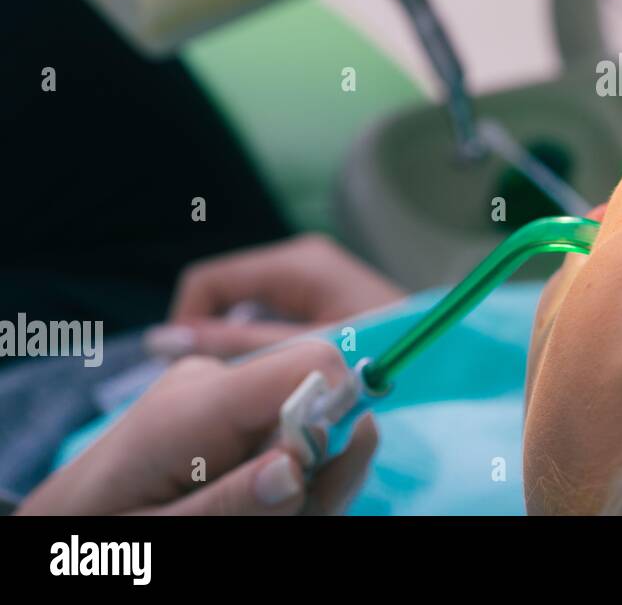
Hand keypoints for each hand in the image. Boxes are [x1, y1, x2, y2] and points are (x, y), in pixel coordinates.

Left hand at [18, 342, 377, 514]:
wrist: (58, 521)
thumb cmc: (96, 530)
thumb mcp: (156, 534)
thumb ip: (228, 504)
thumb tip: (297, 467)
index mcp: (198, 401)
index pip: (312, 364)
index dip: (337, 416)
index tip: (314, 479)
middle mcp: (217, 381)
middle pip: (319, 408)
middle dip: (318, 470)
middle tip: (276, 519)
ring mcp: (222, 393)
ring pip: (309, 431)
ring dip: (300, 484)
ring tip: (245, 516)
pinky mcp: (225, 409)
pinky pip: (284, 437)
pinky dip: (280, 480)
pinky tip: (240, 504)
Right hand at [147, 234, 403, 358]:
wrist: (441, 347)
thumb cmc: (380, 346)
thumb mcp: (303, 350)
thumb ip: (238, 344)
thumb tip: (166, 340)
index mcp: (294, 262)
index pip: (206, 280)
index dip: (185, 324)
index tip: (185, 371)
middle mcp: (298, 255)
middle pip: (222, 290)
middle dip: (210, 332)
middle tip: (215, 381)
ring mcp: (309, 268)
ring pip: (243, 302)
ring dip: (235, 338)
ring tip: (244, 379)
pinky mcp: (319, 286)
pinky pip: (268, 307)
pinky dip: (259, 335)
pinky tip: (272, 368)